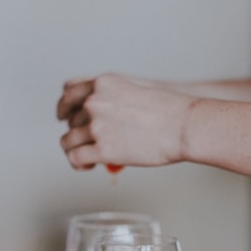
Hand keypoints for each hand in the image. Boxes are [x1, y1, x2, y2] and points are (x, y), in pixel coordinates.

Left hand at [57, 74, 195, 169]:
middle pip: (70, 119)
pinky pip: (76, 158)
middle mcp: (95, 102)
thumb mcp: (137, 87)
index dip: (64, 106)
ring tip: (85, 157)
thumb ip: (114, 95)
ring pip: (68, 140)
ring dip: (74, 149)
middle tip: (85, 140)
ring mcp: (97, 127)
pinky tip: (87, 166)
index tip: (65, 115)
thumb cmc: (170, 109)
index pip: (69, 92)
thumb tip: (104, 112)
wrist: (185, 126)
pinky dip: (77, 164)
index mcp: (103, 84)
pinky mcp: (103, 150)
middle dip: (76, 131)